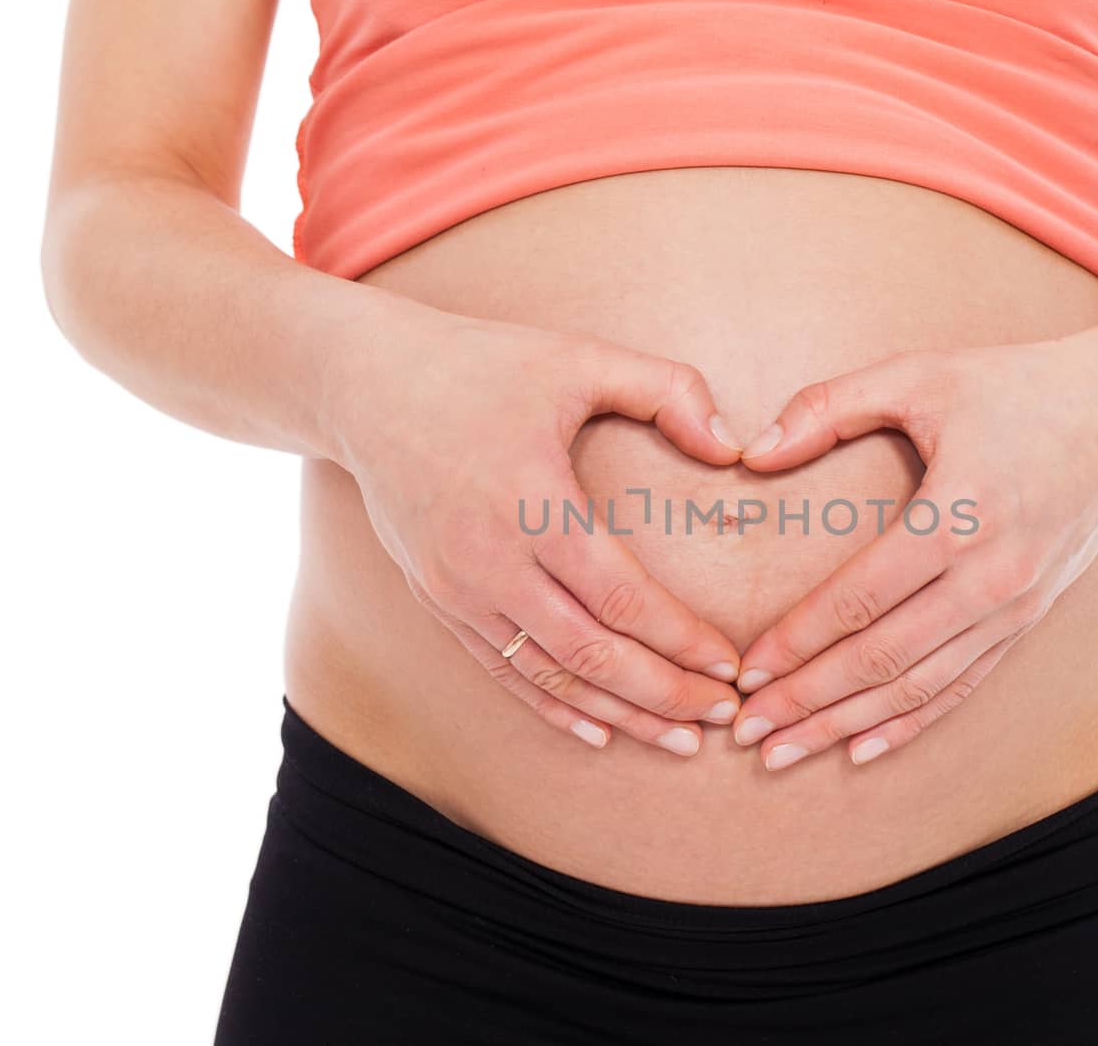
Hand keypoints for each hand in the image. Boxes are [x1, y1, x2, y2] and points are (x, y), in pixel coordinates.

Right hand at [326, 315, 749, 755]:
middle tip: (723, 718)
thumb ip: (668, 391)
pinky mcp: (435, 600)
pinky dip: (552, 707)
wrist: (364, 383)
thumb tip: (734, 449)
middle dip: (664, 694)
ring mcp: (455, 588)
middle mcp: (489, 559)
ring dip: (618, 714)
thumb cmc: (482, 365)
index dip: (682, 642)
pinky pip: (501, 670)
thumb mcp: (580, 358)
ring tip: (679, 740)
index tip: (730, 667)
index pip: (622, 599)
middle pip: (590, 653)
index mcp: (533, 502)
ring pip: (547, 675)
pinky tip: (600, 731)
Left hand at [727, 325, 1097, 768]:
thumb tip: (751, 452)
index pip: (858, 599)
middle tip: (744, 732)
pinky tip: (859, 749)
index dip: (796, 642)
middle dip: (806, 701)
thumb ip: (828, 406)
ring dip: (846, 725)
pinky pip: (961, 686)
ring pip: (917, 687)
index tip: (743, 671)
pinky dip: (909, 724)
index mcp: (956, 515)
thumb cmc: (1010, 386)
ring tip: (782, 753)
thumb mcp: (918, 374)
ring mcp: (1015, 607)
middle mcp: (991, 576)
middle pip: (881, 658)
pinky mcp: (1029, 620)